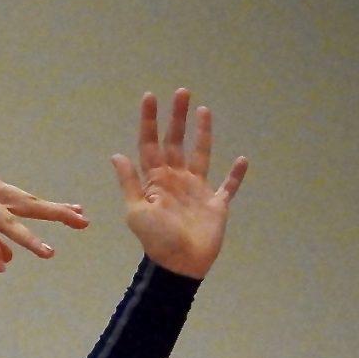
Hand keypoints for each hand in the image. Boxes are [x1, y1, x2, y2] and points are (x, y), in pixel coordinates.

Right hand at [0, 172, 86, 272]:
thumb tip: (9, 257)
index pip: (30, 200)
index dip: (53, 207)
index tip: (78, 211)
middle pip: (29, 205)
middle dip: (56, 213)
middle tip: (81, 220)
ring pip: (8, 221)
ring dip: (29, 239)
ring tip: (48, 253)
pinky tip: (1, 263)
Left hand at [110, 88, 248, 278]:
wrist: (179, 265)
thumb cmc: (156, 240)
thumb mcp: (136, 211)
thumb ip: (130, 183)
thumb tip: (117, 155)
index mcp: (156, 180)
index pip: (150, 144)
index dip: (149, 121)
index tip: (150, 97)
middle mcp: (176, 180)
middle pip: (176, 142)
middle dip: (177, 117)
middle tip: (181, 91)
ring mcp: (197, 190)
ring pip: (201, 155)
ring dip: (203, 134)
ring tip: (204, 110)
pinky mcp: (216, 204)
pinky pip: (228, 186)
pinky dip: (235, 175)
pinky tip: (242, 160)